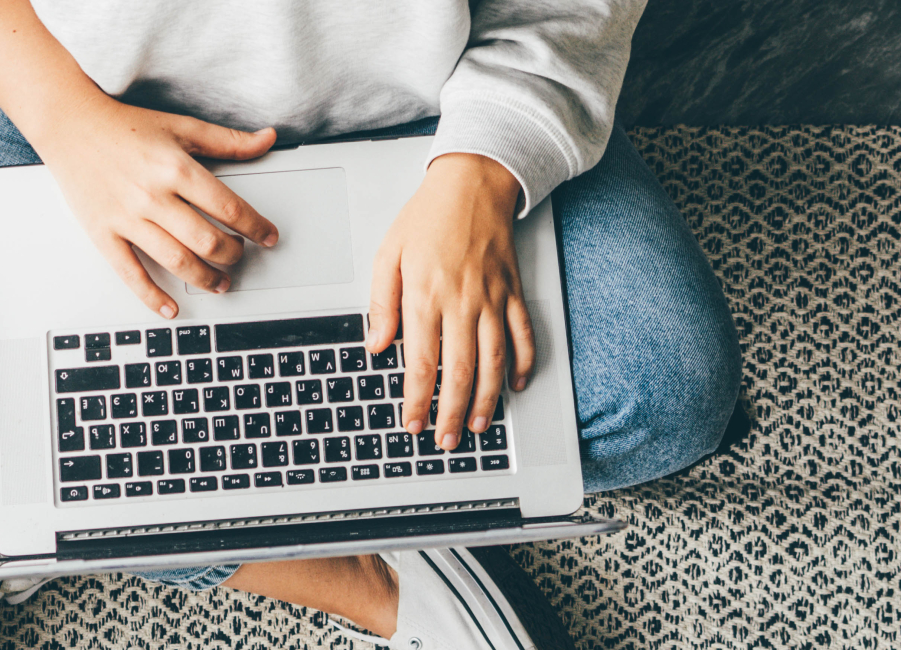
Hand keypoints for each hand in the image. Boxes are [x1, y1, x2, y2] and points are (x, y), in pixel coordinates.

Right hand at [33, 102, 281, 318]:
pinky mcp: (104, 234)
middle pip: (207, 241)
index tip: (268, 237)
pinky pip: (131, 273)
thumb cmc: (123, 125)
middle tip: (240, 257)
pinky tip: (170, 307)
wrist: (70, 124)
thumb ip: (228, 140)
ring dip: (205, 278)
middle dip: (233, 256)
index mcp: (177, 168)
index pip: (230, 208)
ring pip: (176, 261)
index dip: (257, 228)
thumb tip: (267, 139)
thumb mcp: (182, 126)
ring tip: (219, 282)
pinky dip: (152, 296)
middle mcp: (154, 196)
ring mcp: (128, 219)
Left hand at [365, 154, 530, 450]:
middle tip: (447, 439)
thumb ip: (382, 303)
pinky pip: (523, 335)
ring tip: (479, 425)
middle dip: (453, 412)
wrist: (474, 182)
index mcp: (425, 295)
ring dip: (487, 399)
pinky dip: (524, 364)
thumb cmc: (428, 216)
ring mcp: (491, 299)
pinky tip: (516, 386)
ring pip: (493, 361)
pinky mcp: (512, 292)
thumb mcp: (388, 253)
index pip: (420, 362)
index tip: (413, 423)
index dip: (417, 399)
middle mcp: (461, 302)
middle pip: (459, 371)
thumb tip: (377, 345)